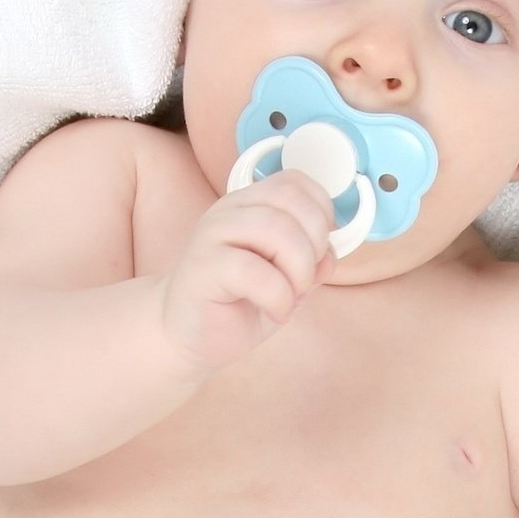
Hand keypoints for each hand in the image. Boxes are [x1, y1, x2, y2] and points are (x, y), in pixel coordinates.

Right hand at [158, 169, 338, 373]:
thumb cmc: (239, 303)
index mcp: (250, 204)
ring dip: (299, 270)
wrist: (189, 335)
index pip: (295, 182)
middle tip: (305, 280)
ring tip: (291, 296)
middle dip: (315, 244)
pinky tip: (276, 312)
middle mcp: (230, 210)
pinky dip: (280, 297)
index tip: (318, 250)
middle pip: (291, 200)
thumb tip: (329, 256)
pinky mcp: (203, 267)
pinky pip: (256, 271)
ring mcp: (212, 235)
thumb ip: (312, 260)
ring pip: (276, 228)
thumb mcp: (287, 278)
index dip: (321, 213)